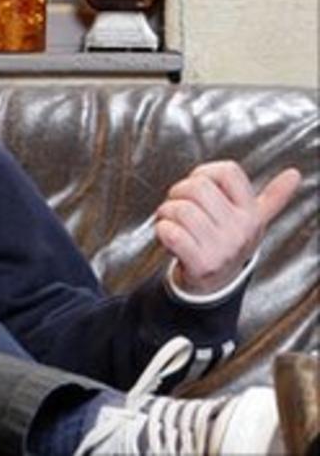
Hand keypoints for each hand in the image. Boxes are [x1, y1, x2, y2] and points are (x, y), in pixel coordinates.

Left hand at [154, 161, 300, 294]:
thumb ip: (273, 197)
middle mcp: (240, 229)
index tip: (199, 187)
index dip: (204, 172)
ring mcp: (222, 247)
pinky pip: (171, 233)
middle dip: (177, 192)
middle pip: (197, 187)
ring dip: (166, 213)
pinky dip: (162, 230)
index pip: (227, 171)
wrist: (216, 284)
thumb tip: (294, 174)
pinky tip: (168, 236)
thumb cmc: (228, 243)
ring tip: (172, 222)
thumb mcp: (254, 220)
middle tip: (179, 206)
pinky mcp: (201, 263)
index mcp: (251, 213)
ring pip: (180, 209)